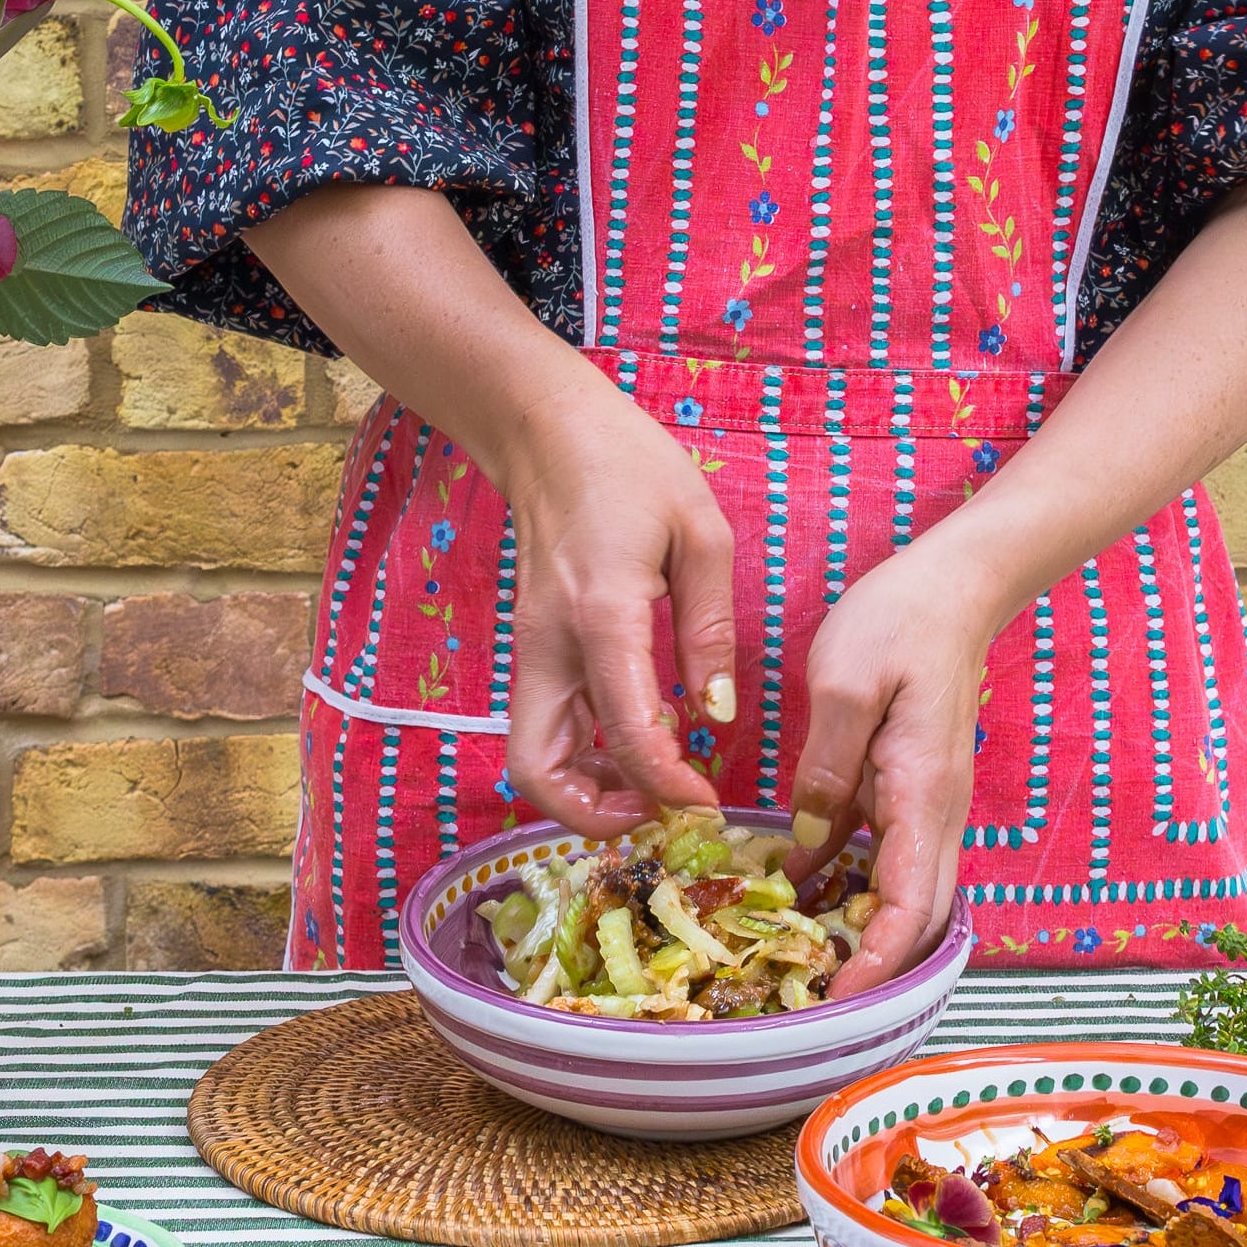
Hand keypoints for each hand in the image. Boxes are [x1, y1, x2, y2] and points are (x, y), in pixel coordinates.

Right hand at [488, 387, 739, 834]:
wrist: (547, 432)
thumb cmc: (629, 468)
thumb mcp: (700, 534)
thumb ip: (710, 629)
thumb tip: (716, 715)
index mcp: (602, 613)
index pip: (624, 730)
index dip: (665, 784)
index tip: (705, 801)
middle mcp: (550, 645)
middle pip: (538, 770)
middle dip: (595, 815)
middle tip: (660, 812)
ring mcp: (531, 652)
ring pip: (532, 758)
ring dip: (584, 792)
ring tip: (651, 787)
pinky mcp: (532, 653)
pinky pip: (543, 729)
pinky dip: (579, 758)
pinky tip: (632, 747)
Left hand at [786, 544, 1017, 995]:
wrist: (955, 584)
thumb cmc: (903, 621)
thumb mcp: (846, 686)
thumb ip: (827, 770)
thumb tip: (811, 842)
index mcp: (924, 796)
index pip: (910, 906)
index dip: (876, 961)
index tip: (834, 996)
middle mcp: (936, 814)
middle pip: (918, 919)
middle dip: (873, 967)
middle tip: (808, 997)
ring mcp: (926, 806)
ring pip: (905, 896)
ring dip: (864, 934)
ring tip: (799, 962)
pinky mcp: (909, 792)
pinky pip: (884, 859)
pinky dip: (850, 888)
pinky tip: (799, 898)